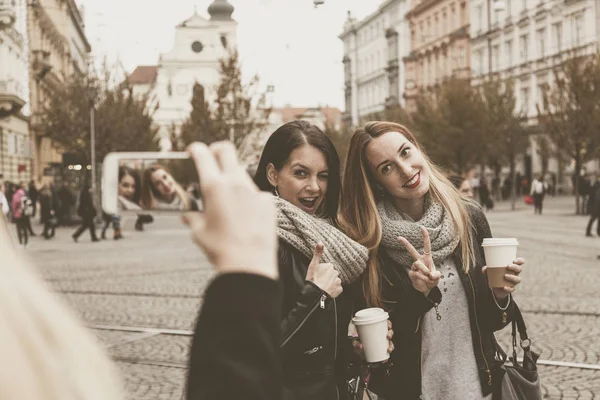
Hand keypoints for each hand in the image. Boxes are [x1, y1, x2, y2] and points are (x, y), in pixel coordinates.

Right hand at [182, 142, 277, 279]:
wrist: (249, 264)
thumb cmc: (222, 250)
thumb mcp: (200, 233)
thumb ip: (192, 219)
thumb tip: (187, 217)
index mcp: (213, 187)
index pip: (203, 154)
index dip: (197, 149)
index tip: (194, 150)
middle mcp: (234, 183)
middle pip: (226, 150)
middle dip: (217, 149)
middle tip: (212, 156)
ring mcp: (253, 190)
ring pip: (241, 172)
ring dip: (232, 177)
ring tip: (227, 197)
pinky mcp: (268, 201)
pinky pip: (256, 192)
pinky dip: (248, 198)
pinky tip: (245, 214)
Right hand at [305, 243, 342, 297]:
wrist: (315, 294)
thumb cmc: (313, 280)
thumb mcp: (313, 265)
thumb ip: (317, 253)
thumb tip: (320, 242)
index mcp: (330, 266)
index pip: (327, 268)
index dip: (321, 272)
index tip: (318, 275)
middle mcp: (336, 273)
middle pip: (331, 274)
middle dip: (327, 277)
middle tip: (320, 281)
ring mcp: (338, 281)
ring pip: (334, 281)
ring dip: (330, 283)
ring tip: (323, 287)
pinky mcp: (340, 289)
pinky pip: (337, 289)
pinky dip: (333, 290)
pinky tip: (327, 291)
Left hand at [351, 319, 394, 358]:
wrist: (357, 353)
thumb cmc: (357, 344)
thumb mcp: (355, 342)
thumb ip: (356, 343)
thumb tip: (361, 346)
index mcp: (375, 330)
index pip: (384, 324)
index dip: (388, 324)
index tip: (388, 326)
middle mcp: (380, 336)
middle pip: (389, 332)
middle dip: (390, 333)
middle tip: (388, 336)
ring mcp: (382, 343)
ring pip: (390, 343)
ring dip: (391, 346)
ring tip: (388, 349)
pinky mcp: (382, 351)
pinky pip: (387, 352)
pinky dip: (388, 355)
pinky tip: (387, 357)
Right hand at [398, 226, 440, 296]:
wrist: (425, 289)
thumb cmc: (432, 280)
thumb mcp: (437, 277)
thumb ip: (436, 275)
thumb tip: (430, 274)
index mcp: (427, 258)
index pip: (426, 246)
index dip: (425, 236)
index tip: (422, 227)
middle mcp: (419, 260)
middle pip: (412, 251)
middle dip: (405, 243)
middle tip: (399, 237)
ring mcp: (414, 267)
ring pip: (418, 264)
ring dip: (425, 271)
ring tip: (428, 277)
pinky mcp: (411, 273)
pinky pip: (417, 273)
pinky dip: (423, 278)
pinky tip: (425, 281)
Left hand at [482, 257, 524, 299]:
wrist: (496, 288)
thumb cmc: (496, 275)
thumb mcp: (491, 271)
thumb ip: (487, 269)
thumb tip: (484, 269)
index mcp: (512, 267)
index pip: (520, 262)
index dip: (520, 260)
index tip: (514, 260)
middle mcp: (515, 274)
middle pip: (519, 269)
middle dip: (515, 267)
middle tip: (508, 266)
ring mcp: (514, 281)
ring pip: (517, 279)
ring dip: (512, 277)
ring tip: (505, 275)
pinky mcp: (511, 288)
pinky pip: (512, 289)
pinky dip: (509, 288)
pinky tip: (505, 287)